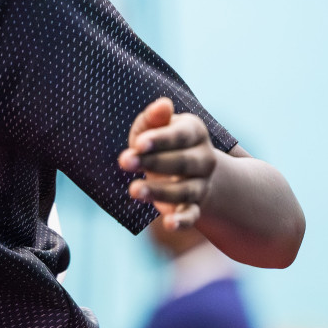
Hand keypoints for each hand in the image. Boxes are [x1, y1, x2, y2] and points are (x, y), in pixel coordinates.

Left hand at [117, 96, 215, 229]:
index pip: (180, 136)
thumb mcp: (155, 126)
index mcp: (195, 132)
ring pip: (184, 190)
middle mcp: (203, 158)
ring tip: (134, 189)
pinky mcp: (194, 207)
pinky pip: (192, 215)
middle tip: (124, 161)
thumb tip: (162, 104)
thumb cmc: (160, 142)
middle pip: (182, 162)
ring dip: (159, 191)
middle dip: (153, 162)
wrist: (187, 170)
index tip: (138, 143)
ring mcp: (201, 184)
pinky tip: (169, 224)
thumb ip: (155, 117)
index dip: (160, 140)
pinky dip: (182, 221)